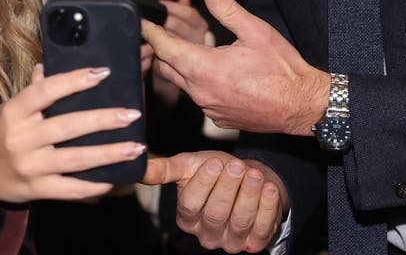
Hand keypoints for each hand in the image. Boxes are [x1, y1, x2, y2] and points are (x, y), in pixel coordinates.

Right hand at [0, 65, 145, 206]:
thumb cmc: (1, 134)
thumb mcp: (10, 108)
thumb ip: (33, 90)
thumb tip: (48, 64)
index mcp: (14, 112)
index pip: (45, 91)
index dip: (74, 81)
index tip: (102, 73)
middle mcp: (21, 139)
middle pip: (67, 127)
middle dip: (103, 120)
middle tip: (132, 114)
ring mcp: (30, 167)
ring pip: (75, 160)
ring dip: (109, 153)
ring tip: (136, 147)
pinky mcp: (37, 190)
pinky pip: (71, 189)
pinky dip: (95, 184)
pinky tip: (115, 177)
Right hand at [142, 151, 286, 252]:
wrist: (246, 177)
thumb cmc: (215, 171)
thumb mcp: (189, 166)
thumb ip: (165, 169)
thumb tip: (138, 166)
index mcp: (187, 218)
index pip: (191, 206)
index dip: (203, 185)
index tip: (213, 163)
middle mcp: (207, 235)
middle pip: (216, 214)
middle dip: (227, 189)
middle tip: (236, 167)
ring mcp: (231, 242)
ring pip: (240, 221)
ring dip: (249, 195)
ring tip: (253, 173)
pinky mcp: (254, 243)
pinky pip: (261, 229)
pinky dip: (267, 208)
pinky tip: (267, 187)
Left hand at [143, 0, 327, 135]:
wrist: (302, 105)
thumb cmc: (282, 69)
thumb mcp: (255, 30)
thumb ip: (226, 9)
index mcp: (205, 68)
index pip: (165, 48)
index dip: (151, 33)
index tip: (142, 23)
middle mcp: (201, 92)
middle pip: (166, 67)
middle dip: (162, 49)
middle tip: (164, 33)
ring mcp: (209, 108)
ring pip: (181, 84)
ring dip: (180, 67)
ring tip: (189, 50)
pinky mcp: (218, 119)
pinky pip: (199, 98)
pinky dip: (198, 84)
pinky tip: (214, 74)